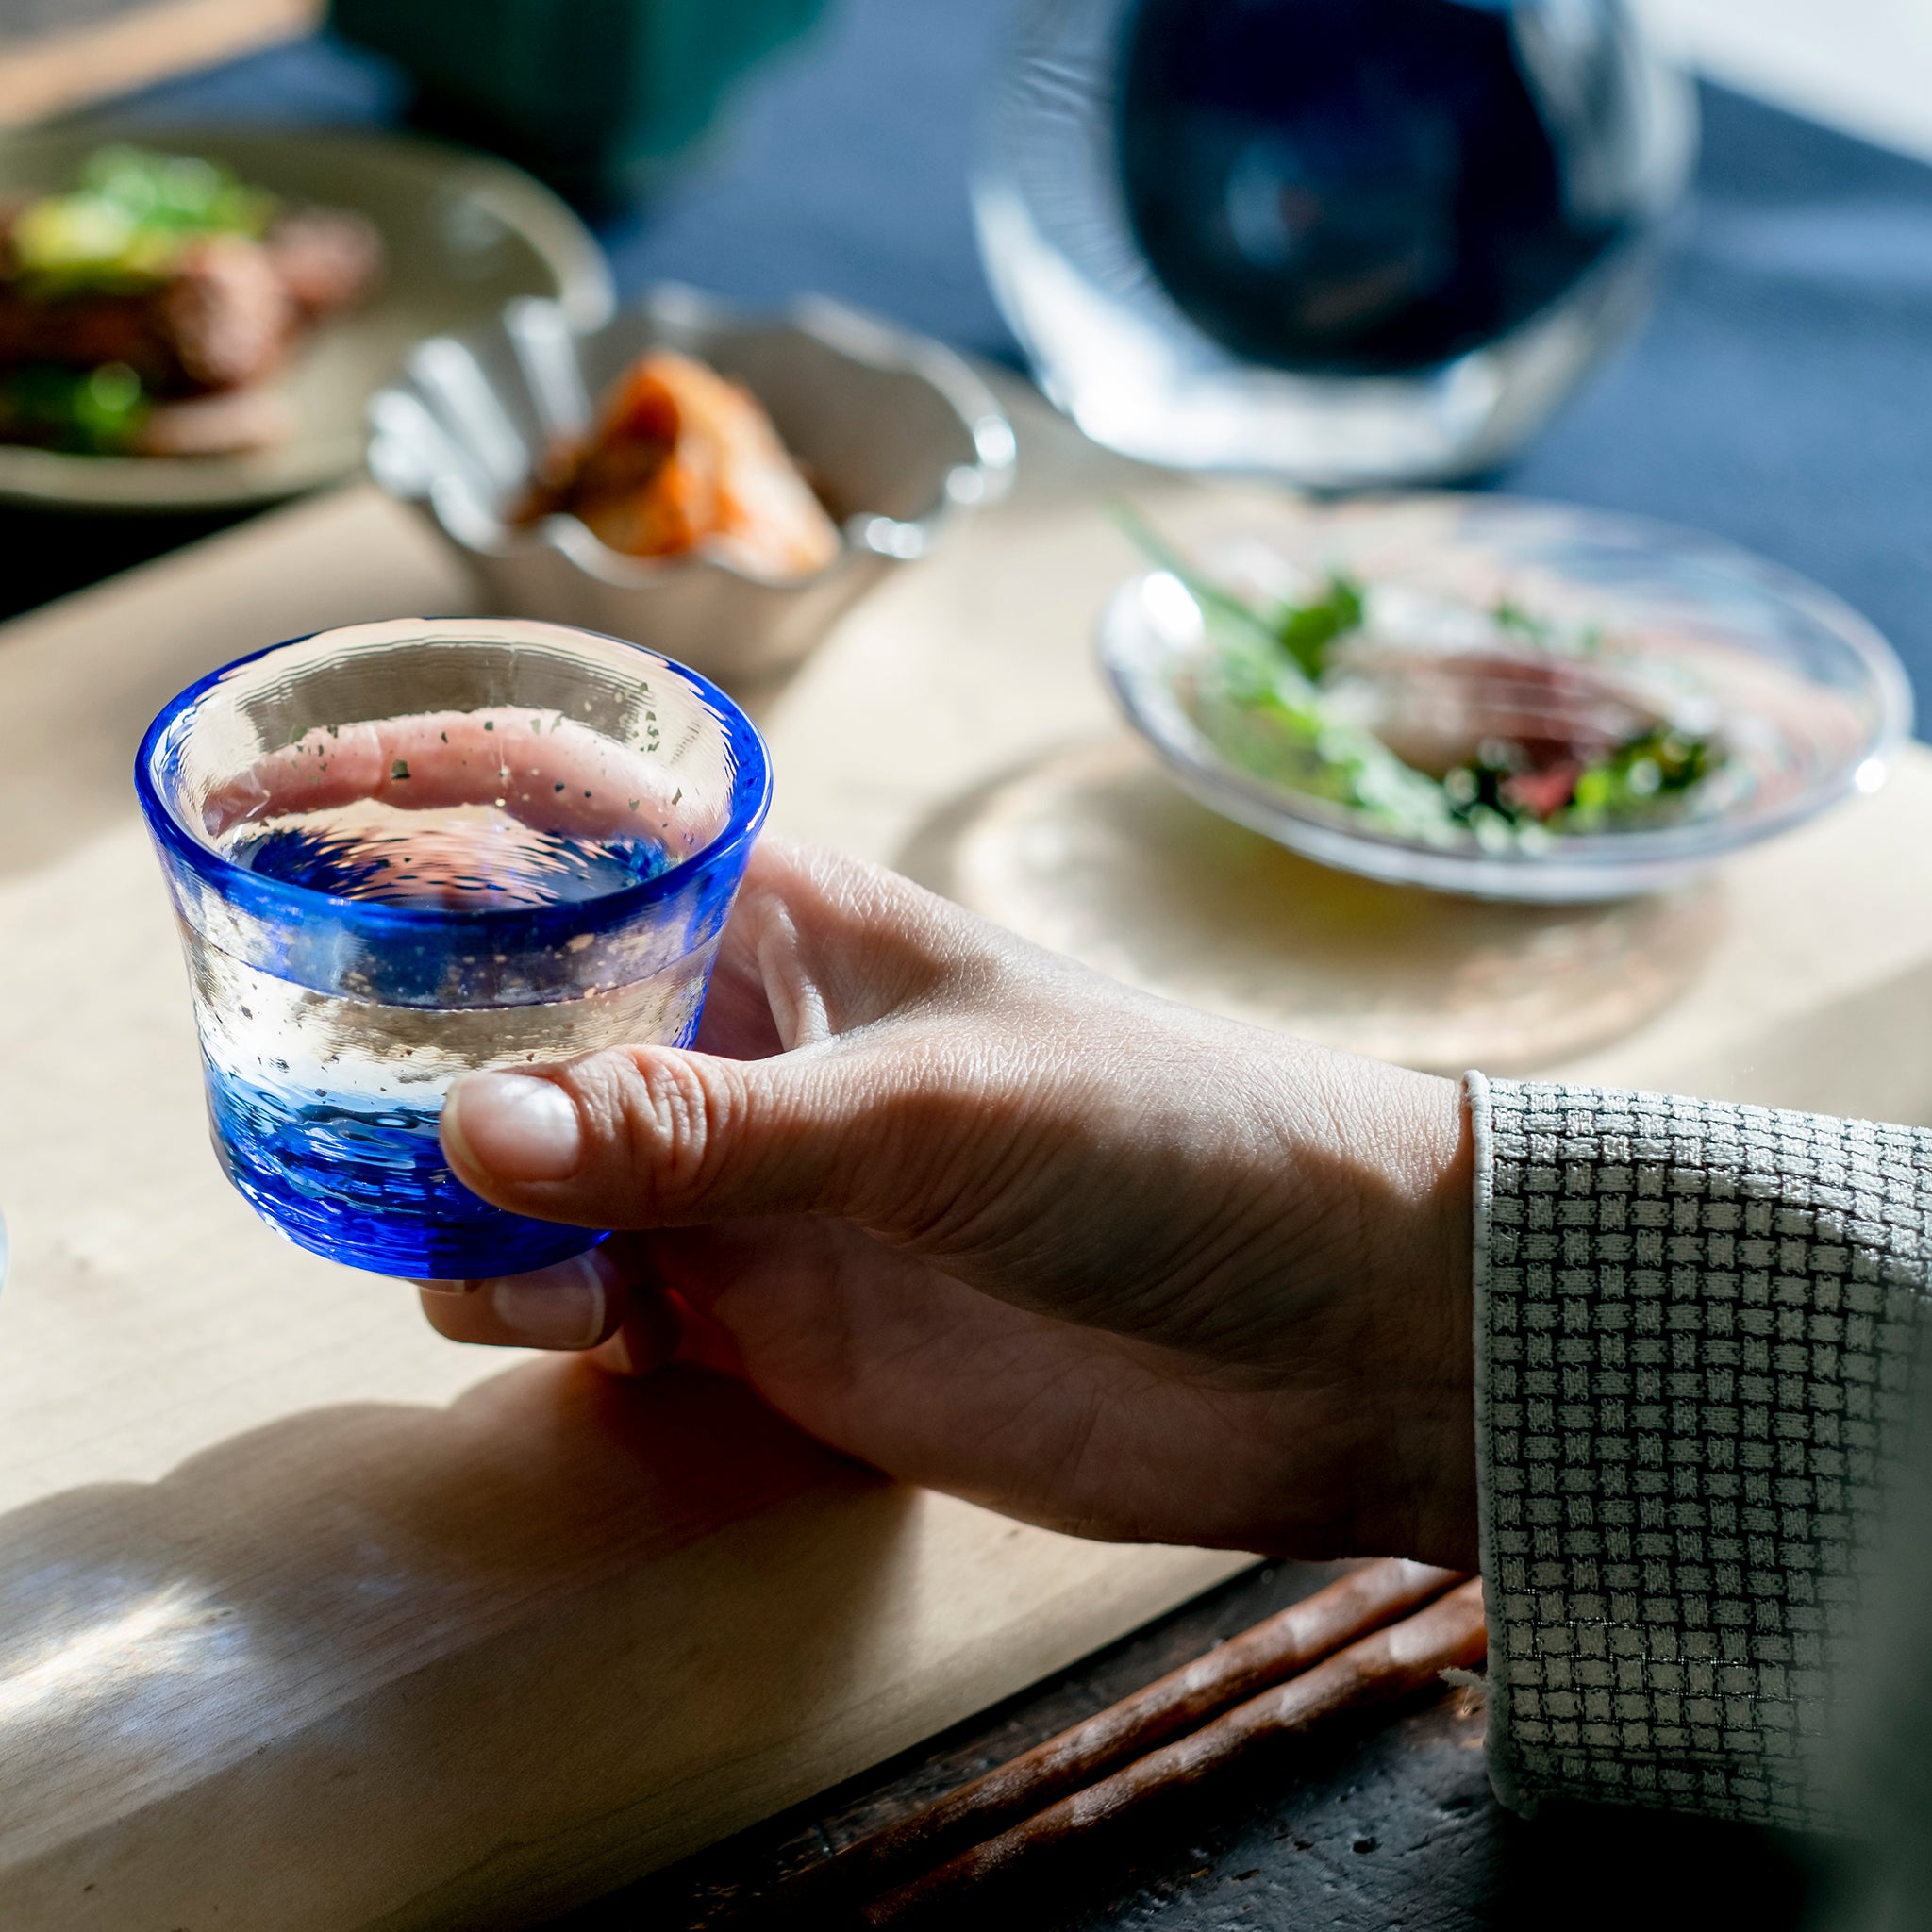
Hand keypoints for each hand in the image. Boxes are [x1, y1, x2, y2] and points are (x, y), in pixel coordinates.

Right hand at [419, 840, 1476, 1566]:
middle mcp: (744, 1043)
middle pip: (515, 1020)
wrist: (1318, 1338)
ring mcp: (750, 1189)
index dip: (427, 797)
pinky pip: (595, 1311)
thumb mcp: (933, 1114)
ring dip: (475, 1218)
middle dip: (418, 1057)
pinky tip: (580, 1339)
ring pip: (533, 1181)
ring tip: (514, 1270)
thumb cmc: (1169, 1142)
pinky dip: (542, 1321)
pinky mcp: (768, 1326)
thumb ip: (705, 1130)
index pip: (576, 822)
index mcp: (786, 919)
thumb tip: (469, 1131)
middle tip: (342, 1114)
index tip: (278, 803)